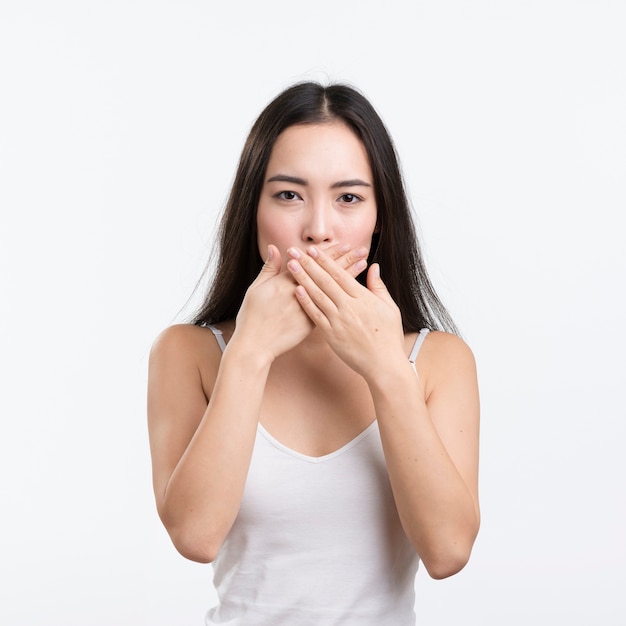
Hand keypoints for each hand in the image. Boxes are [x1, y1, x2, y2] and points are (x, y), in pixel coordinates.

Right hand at [233, 244, 369, 361]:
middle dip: (345, 260)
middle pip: (327, 274)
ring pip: (332, 290)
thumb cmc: (252, 317)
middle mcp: (298, 293)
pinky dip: (343, 300)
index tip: (344, 244)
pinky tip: (355, 293)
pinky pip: (330, 311)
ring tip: (363, 266)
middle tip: (361, 250)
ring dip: (348, 277)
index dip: (329, 253)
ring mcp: (306, 309)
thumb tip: (274, 247)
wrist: (254, 345)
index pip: (312, 262)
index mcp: (285, 282)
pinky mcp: (310, 325)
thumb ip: (269, 268)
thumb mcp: (256, 288)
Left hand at [286, 246, 404, 379]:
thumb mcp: (389, 308)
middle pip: (325, 281)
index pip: (340, 274)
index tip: (313, 250)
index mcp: (363, 298)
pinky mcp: (331, 334)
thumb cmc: (389, 337)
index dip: (325, 261)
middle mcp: (349, 307)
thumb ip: (378, 286)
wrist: (384, 364)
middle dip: (308, 264)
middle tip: (294, 251)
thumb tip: (373, 266)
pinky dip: (306, 302)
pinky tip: (296, 291)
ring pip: (317, 295)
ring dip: (302, 279)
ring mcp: (339, 321)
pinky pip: (316, 316)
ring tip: (291, 266)